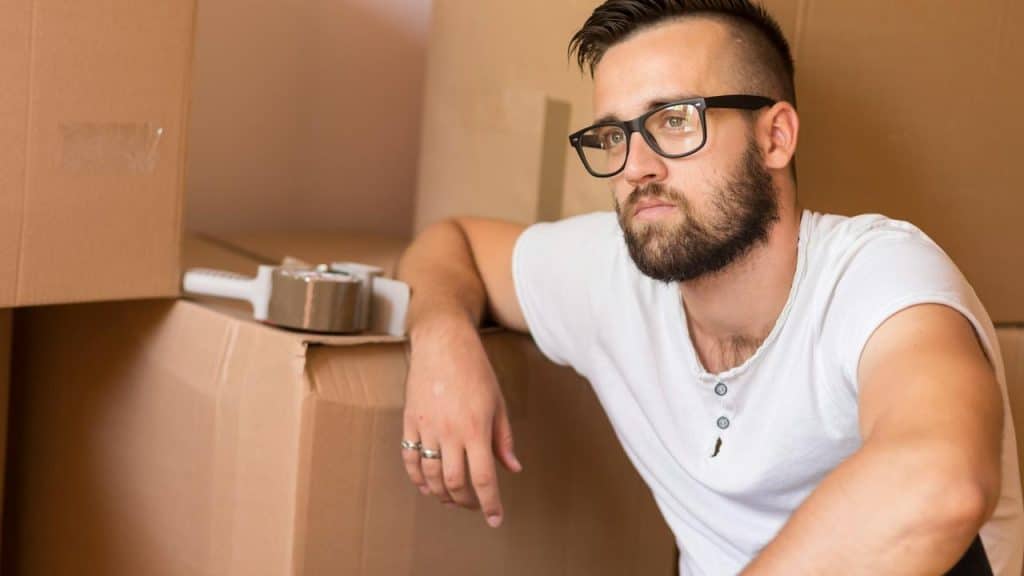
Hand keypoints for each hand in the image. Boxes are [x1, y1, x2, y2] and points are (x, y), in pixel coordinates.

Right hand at [402, 316, 521, 526]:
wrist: (442, 343)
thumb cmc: (475, 370)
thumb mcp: (498, 403)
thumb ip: (504, 439)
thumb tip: (513, 468)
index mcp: (476, 428)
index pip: (484, 478)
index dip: (490, 503)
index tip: (495, 519)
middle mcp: (449, 432)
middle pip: (455, 483)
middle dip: (465, 501)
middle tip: (474, 505)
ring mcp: (426, 428)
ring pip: (430, 475)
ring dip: (441, 493)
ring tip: (451, 498)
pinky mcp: (410, 421)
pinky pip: (409, 458)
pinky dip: (416, 477)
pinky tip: (425, 484)